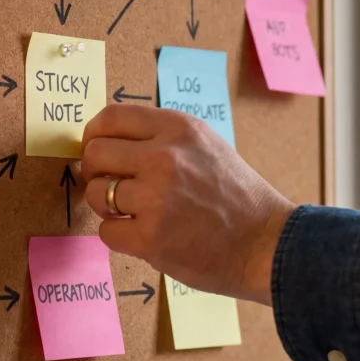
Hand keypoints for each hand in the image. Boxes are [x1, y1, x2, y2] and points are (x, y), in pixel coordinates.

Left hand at [81, 105, 294, 305]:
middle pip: (94, 153)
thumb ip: (161, 137)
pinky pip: (106, 230)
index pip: (110, 118)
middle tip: (109, 185)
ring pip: (94, 192)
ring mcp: (156, 198)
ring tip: (129, 212)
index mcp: (178, 128)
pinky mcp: (150, 237)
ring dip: (105, 205)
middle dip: (94, 171)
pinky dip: (118, 235)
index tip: (96, 150)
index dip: (94, 135)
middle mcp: (165, 157)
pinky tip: (141, 234)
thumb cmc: (235, 196)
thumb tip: (107, 138)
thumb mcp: (206, 144)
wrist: (265, 243)